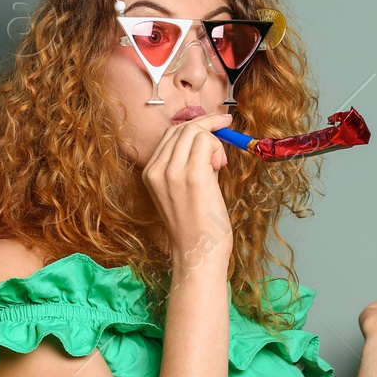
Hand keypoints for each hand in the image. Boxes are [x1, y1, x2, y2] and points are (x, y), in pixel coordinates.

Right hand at [142, 112, 235, 272]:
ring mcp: (173, 172)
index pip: (171, 135)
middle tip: (226, 127)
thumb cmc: (195, 227)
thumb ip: (188, 165)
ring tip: (219, 163)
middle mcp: (157, 170)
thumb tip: (208, 141)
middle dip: (207, 123)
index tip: (214, 122)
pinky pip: (206, 142)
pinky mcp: (193, 176)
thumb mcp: (181, 191)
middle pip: (182, 129)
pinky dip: (217, 147)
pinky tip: (219, 165)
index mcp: (150, 173)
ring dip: (214, 140)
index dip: (195, 124)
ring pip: (195, 132)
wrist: (198, 254)